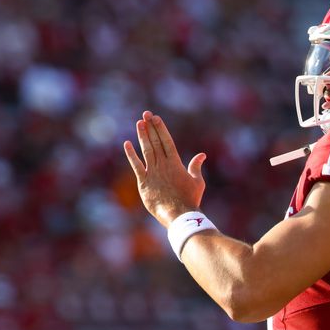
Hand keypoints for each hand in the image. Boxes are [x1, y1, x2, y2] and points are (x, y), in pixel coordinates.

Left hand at [123, 110, 206, 227]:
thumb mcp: (197, 181)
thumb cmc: (190, 199)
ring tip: (139, 123)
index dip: (160, 128)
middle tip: (145, 114)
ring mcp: (153, 173)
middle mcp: (163, 165)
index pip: (167, 141)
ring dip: (142, 136)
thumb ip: (196, 166)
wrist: (179, 215)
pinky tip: (127, 144)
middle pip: (156, 142)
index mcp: (176, 163)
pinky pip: (136, 166)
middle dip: (150, 127)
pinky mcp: (144, 182)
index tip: (155, 117)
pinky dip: (131, 155)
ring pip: (146, 150)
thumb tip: (202, 155)